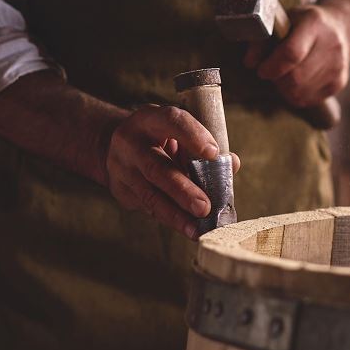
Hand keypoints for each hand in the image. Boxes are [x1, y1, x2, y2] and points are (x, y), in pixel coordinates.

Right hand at [104, 105, 240, 239]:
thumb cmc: (160, 138)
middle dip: (182, 191)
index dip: (193, 136)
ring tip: (196, 229)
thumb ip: (203, 146)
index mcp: (150, 119)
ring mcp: (121, 168)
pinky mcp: (120, 190)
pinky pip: (148, 208)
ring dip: (176, 215)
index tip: (214, 154)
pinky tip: (187, 228)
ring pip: (149, 195)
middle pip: (156, 168)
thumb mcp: (178, 132)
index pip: (172, 121)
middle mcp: (130, 142)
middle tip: (204, 207)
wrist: (117, 146)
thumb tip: (231, 164)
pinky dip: (170, 218)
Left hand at [244, 4, 349, 107]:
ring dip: (285, 89)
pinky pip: (308, 100)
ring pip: (300, 92)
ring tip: (284, 75)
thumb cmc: (303, 24)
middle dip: (277, 80)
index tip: (262, 70)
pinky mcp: (339, 82)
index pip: (291, 53)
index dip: (272, 66)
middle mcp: (331, 45)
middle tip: (272, 72)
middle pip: (296, 78)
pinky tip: (296, 81)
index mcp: (314, 23)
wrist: (340, 29)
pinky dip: (296, 95)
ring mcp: (338, 66)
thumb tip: (249, 63)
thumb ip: (262, 40)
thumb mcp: (282, 21)